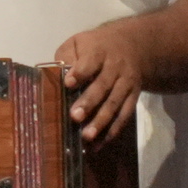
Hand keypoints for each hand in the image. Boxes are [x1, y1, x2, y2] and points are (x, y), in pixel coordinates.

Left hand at [51, 16, 155, 142]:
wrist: (134, 45)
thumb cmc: (96, 47)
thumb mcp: (80, 42)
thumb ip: (67, 57)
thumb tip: (54, 76)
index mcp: (99, 51)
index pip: (90, 62)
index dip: (80, 72)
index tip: (68, 83)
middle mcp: (115, 68)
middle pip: (102, 85)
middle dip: (89, 102)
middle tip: (74, 117)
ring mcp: (126, 83)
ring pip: (115, 103)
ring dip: (101, 121)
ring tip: (87, 136)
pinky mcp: (133, 96)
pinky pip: (124, 115)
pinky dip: (113, 130)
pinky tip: (100, 144)